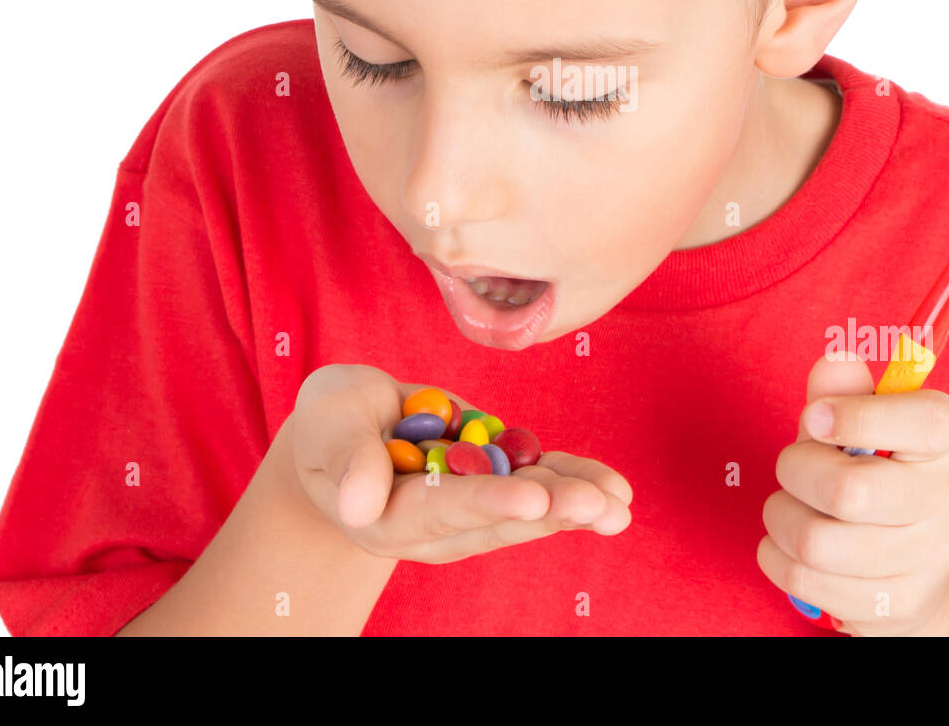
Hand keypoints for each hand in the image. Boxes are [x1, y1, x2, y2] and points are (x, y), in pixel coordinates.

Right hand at [289, 364, 632, 561]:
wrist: (349, 427)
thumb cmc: (332, 420)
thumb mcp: (328, 422)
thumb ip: (347, 457)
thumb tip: (356, 502)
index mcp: (388, 516)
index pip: (441, 511)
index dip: (488, 503)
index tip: (532, 502)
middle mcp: (437, 526)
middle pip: (497, 520)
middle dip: (551, 511)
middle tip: (600, 506)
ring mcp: (471, 508)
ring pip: (527, 510)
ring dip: (575, 504)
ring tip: (620, 504)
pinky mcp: (494, 482)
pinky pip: (539, 482)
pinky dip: (574, 480)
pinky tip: (615, 489)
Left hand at [757, 352, 948, 635]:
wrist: (911, 566)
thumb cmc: (873, 472)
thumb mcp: (860, 423)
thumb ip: (843, 389)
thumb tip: (834, 361)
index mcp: (947, 438)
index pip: (923, 423)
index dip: (856, 416)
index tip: (815, 417)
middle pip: (847, 490)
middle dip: (794, 470)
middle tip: (793, 466)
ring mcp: (928, 560)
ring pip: (815, 541)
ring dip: (779, 516)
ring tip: (788, 507)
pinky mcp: (896, 606)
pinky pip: (803, 579)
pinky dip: (775, 555)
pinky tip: (789, 544)